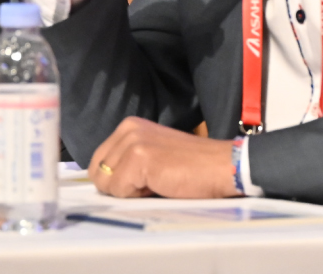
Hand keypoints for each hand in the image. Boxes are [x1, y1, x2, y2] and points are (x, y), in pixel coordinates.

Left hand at [88, 117, 238, 198]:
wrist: (224, 166)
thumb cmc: (192, 168)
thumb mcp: (153, 155)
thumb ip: (127, 161)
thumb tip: (103, 181)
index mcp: (128, 126)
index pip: (98, 160)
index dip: (117, 179)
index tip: (143, 179)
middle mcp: (127, 129)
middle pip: (98, 172)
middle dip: (120, 186)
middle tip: (151, 183)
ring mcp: (132, 142)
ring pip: (105, 183)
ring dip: (129, 192)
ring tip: (157, 183)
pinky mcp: (139, 158)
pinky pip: (119, 190)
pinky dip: (137, 196)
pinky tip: (160, 185)